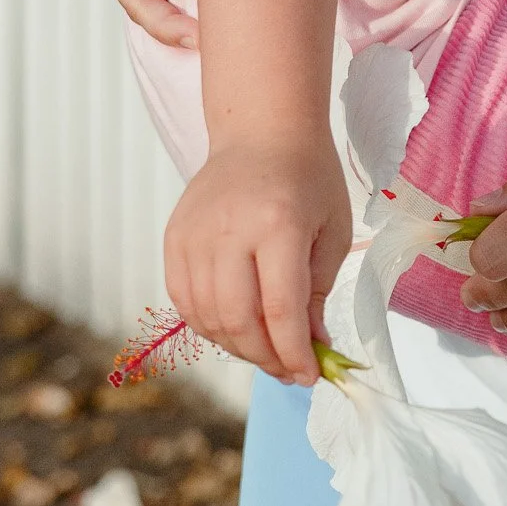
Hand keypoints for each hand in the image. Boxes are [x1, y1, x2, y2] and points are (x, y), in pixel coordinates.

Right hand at [165, 137, 351, 384]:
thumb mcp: (332, 228)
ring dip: (237, 346)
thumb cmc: (307, 177)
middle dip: (265, 357)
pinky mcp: (174, 238)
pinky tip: (234, 325)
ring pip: (208, 318)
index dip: (293, 353)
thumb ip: (319, 291)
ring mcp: (195, 235)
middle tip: (287, 369)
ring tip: (265, 348)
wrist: (262, 130)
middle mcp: (229, 230)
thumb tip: (311, 347)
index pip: (280, 309)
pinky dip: (209, 325)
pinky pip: (185, 301)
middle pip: (239, 321)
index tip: (309, 375)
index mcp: (278, 223)